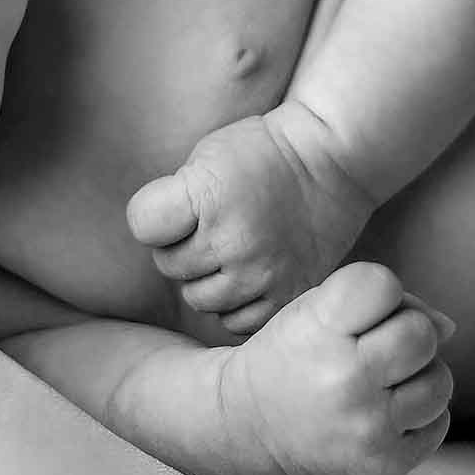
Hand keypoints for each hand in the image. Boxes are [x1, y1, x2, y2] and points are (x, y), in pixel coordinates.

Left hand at [126, 108, 375, 335]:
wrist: (331, 158)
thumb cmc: (263, 152)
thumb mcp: (207, 155)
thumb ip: (175, 198)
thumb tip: (159, 242)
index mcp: (208, 196)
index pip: (143, 225)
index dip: (154, 216)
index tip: (178, 205)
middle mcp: (234, 240)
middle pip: (170, 266)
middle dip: (183, 246)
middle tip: (212, 225)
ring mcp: (263, 273)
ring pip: (200, 300)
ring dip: (207, 279)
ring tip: (231, 250)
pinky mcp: (289, 294)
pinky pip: (236, 322)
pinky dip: (235, 304)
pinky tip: (247, 277)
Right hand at [221, 262, 454, 474]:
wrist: (251, 426)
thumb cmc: (295, 354)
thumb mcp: (319, 310)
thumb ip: (386, 303)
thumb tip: (449, 329)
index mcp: (319, 329)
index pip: (384, 285)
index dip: (382, 294)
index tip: (358, 312)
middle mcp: (344, 378)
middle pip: (422, 334)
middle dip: (408, 334)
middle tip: (378, 349)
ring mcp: (367, 425)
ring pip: (440, 382)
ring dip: (420, 377)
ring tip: (385, 382)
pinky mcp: (384, 462)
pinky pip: (438, 424)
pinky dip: (421, 416)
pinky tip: (386, 412)